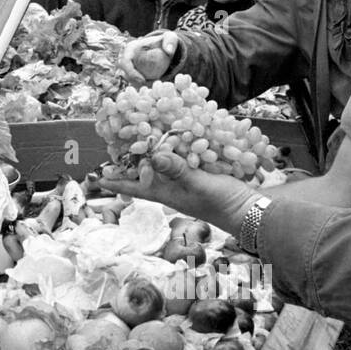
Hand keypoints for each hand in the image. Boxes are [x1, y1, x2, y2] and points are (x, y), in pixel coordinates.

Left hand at [98, 150, 255, 233]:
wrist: (252, 210)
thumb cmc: (223, 202)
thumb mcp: (199, 184)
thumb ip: (178, 170)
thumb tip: (153, 156)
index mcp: (167, 193)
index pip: (136, 186)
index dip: (118, 180)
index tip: (98, 176)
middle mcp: (173, 187)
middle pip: (146, 173)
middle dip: (132, 161)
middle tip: (117, 146)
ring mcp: (188, 181)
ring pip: (164, 166)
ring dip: (153, 154)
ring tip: (140, 139)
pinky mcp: (202, 174)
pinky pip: (184, 161)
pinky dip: (177, 150)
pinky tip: (176, 139)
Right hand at [120, 31, 178, 85]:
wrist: (159, 46)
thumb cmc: (163, 43)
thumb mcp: (170, 38)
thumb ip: (171, 41)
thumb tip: (169, 52)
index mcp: (131, 47)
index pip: (125, 61)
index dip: (131, 72)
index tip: (143, 80)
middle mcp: (125, 56)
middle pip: (122, 71)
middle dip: (132, 81)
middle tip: (145, 86)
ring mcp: (126, 64)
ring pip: (126, 77)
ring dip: (135, 84)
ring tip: (149, 88)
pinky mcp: (129, 71)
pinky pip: (131, 80)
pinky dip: (138, 85)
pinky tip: (149, 89)